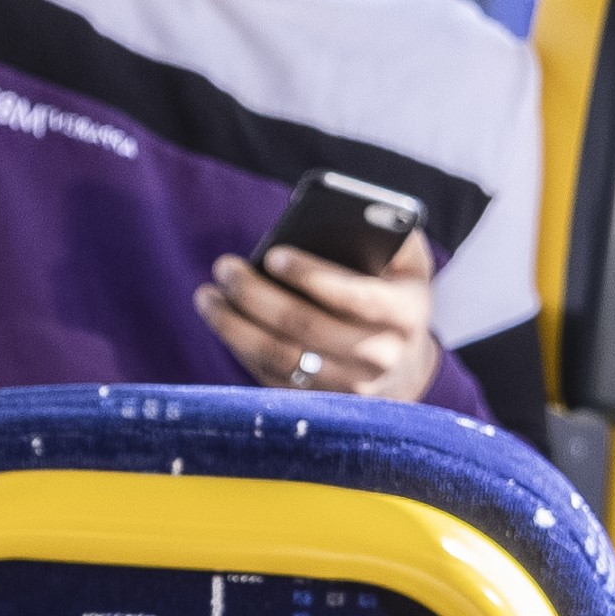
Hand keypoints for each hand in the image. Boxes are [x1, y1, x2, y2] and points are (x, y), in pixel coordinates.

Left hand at [197, 238, 440, 399]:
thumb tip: (355, 209)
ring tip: (207, 295)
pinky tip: (219, 319)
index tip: (273, 254)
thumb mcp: (407, 263)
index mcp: (405, 315)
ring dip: (234, 326)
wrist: (403, 366)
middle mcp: (380, 358)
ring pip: (280, 357)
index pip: (357, 297)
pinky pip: (269, 377)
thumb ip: (392, 232)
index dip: (313, 276)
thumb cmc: (394, 294)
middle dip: (257, 295)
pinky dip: (239, 346)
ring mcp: (348, 388)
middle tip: (224, 267)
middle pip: (306, 328)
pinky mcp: (319, 405)